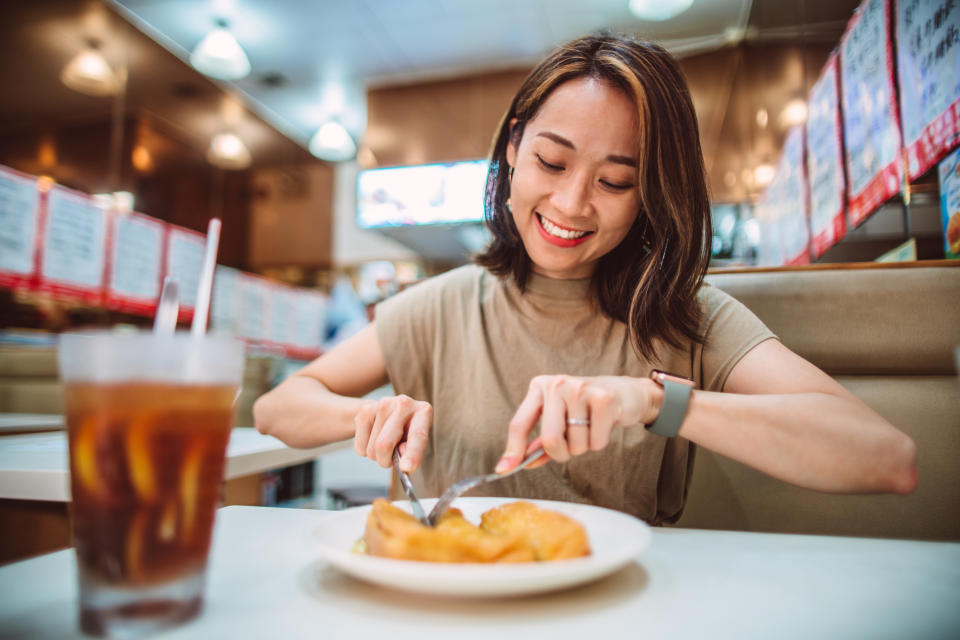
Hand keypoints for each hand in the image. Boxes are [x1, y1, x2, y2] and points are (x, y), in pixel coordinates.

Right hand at [353, 395, 432, 471]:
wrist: (391, 411)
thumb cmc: (408, 431)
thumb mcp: (417, 442)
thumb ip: (412, 452)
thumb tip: (402, 463)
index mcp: (423, 412)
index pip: (417, 436)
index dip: (412, 453)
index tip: (407, 468)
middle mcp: (404, 404)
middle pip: (384, 444)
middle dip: (385, 461)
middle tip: (390, 461)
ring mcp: (383, 404)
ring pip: (371, 449)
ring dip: (376, 456)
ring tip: (385, 444)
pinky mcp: (365, 408)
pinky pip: (360, 446)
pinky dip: (365, 450)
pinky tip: (374, 437)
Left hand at [496, 375, 658, 471]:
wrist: (626, 393)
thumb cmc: (587, 409)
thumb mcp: (560, 419)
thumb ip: (541, 442)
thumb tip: (521, 463)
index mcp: (539, 387)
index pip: (520, 423)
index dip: (513, 450)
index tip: (503, 470)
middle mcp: (557, 384)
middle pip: (549, 439)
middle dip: (561, 453)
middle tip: (571, 445)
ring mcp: (580, 388)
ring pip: (575, 444)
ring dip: (584, 446)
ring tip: (591, 427)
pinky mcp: (604, 398)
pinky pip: (596, 442)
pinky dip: (600, 442)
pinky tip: (605, 424)